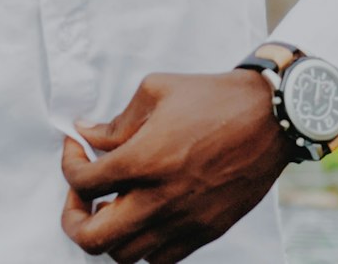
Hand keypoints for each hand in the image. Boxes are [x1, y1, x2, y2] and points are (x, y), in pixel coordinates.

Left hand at [60, 70, 290, 261]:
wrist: (268, 119)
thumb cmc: (211, 98)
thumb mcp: (155, 91)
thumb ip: (116, 121)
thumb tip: (87, 135)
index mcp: (144, 159)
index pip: (83, 182)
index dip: (69, 163)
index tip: (76, 147)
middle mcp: (160, 199)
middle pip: (92, 238)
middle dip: (74, 217)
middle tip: (82, 192)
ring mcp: (184, 222)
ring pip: (124, 255)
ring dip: (108, 231)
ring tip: (113, 202)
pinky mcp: (204, 233)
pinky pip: (159, 260)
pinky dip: (141, 245)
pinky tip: (143, 215)